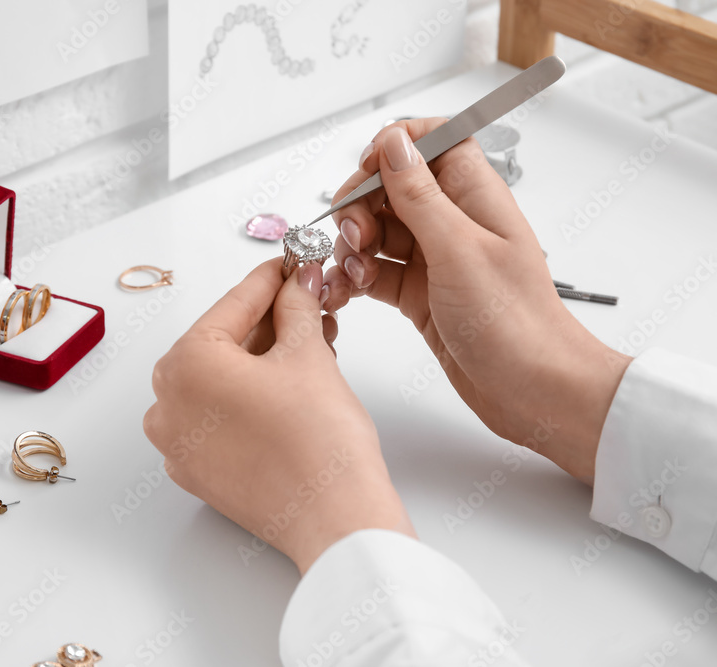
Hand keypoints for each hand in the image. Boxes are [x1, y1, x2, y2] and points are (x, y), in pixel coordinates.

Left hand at [143, 259, 413, 573]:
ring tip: (312, 345)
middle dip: (272, 322)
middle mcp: (167, 403)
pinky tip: (290, 388)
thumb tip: (298, 283)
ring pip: (222, 381)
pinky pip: (218, 417)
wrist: (335, 519)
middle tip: (310, 304)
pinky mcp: (197, 472)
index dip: (272, 280)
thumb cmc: (318, 442)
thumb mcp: (308, 354)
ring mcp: (177, 443)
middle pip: (224, 343)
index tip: (292, 265)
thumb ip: (296, 307)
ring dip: (264, 359)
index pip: (234, 305)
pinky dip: (249, 398)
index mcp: (184, 364)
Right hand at [322, 120, 631, 483]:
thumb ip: (420, 195)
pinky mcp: (419, 294)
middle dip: (361, 205)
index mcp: (474, 197)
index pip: (433, 141)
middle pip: (392, 187)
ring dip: (354, 246)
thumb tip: (394, 143)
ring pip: (377, 229)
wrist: (533, 389)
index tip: (367, 169)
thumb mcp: (459, 250)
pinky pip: (375, 270)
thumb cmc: (516, 324)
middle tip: (357, 235)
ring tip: (357, 273)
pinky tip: (350, 290)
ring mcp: (435, 259)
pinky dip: (356, 277)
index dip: (395, 146)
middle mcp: (454, 223)